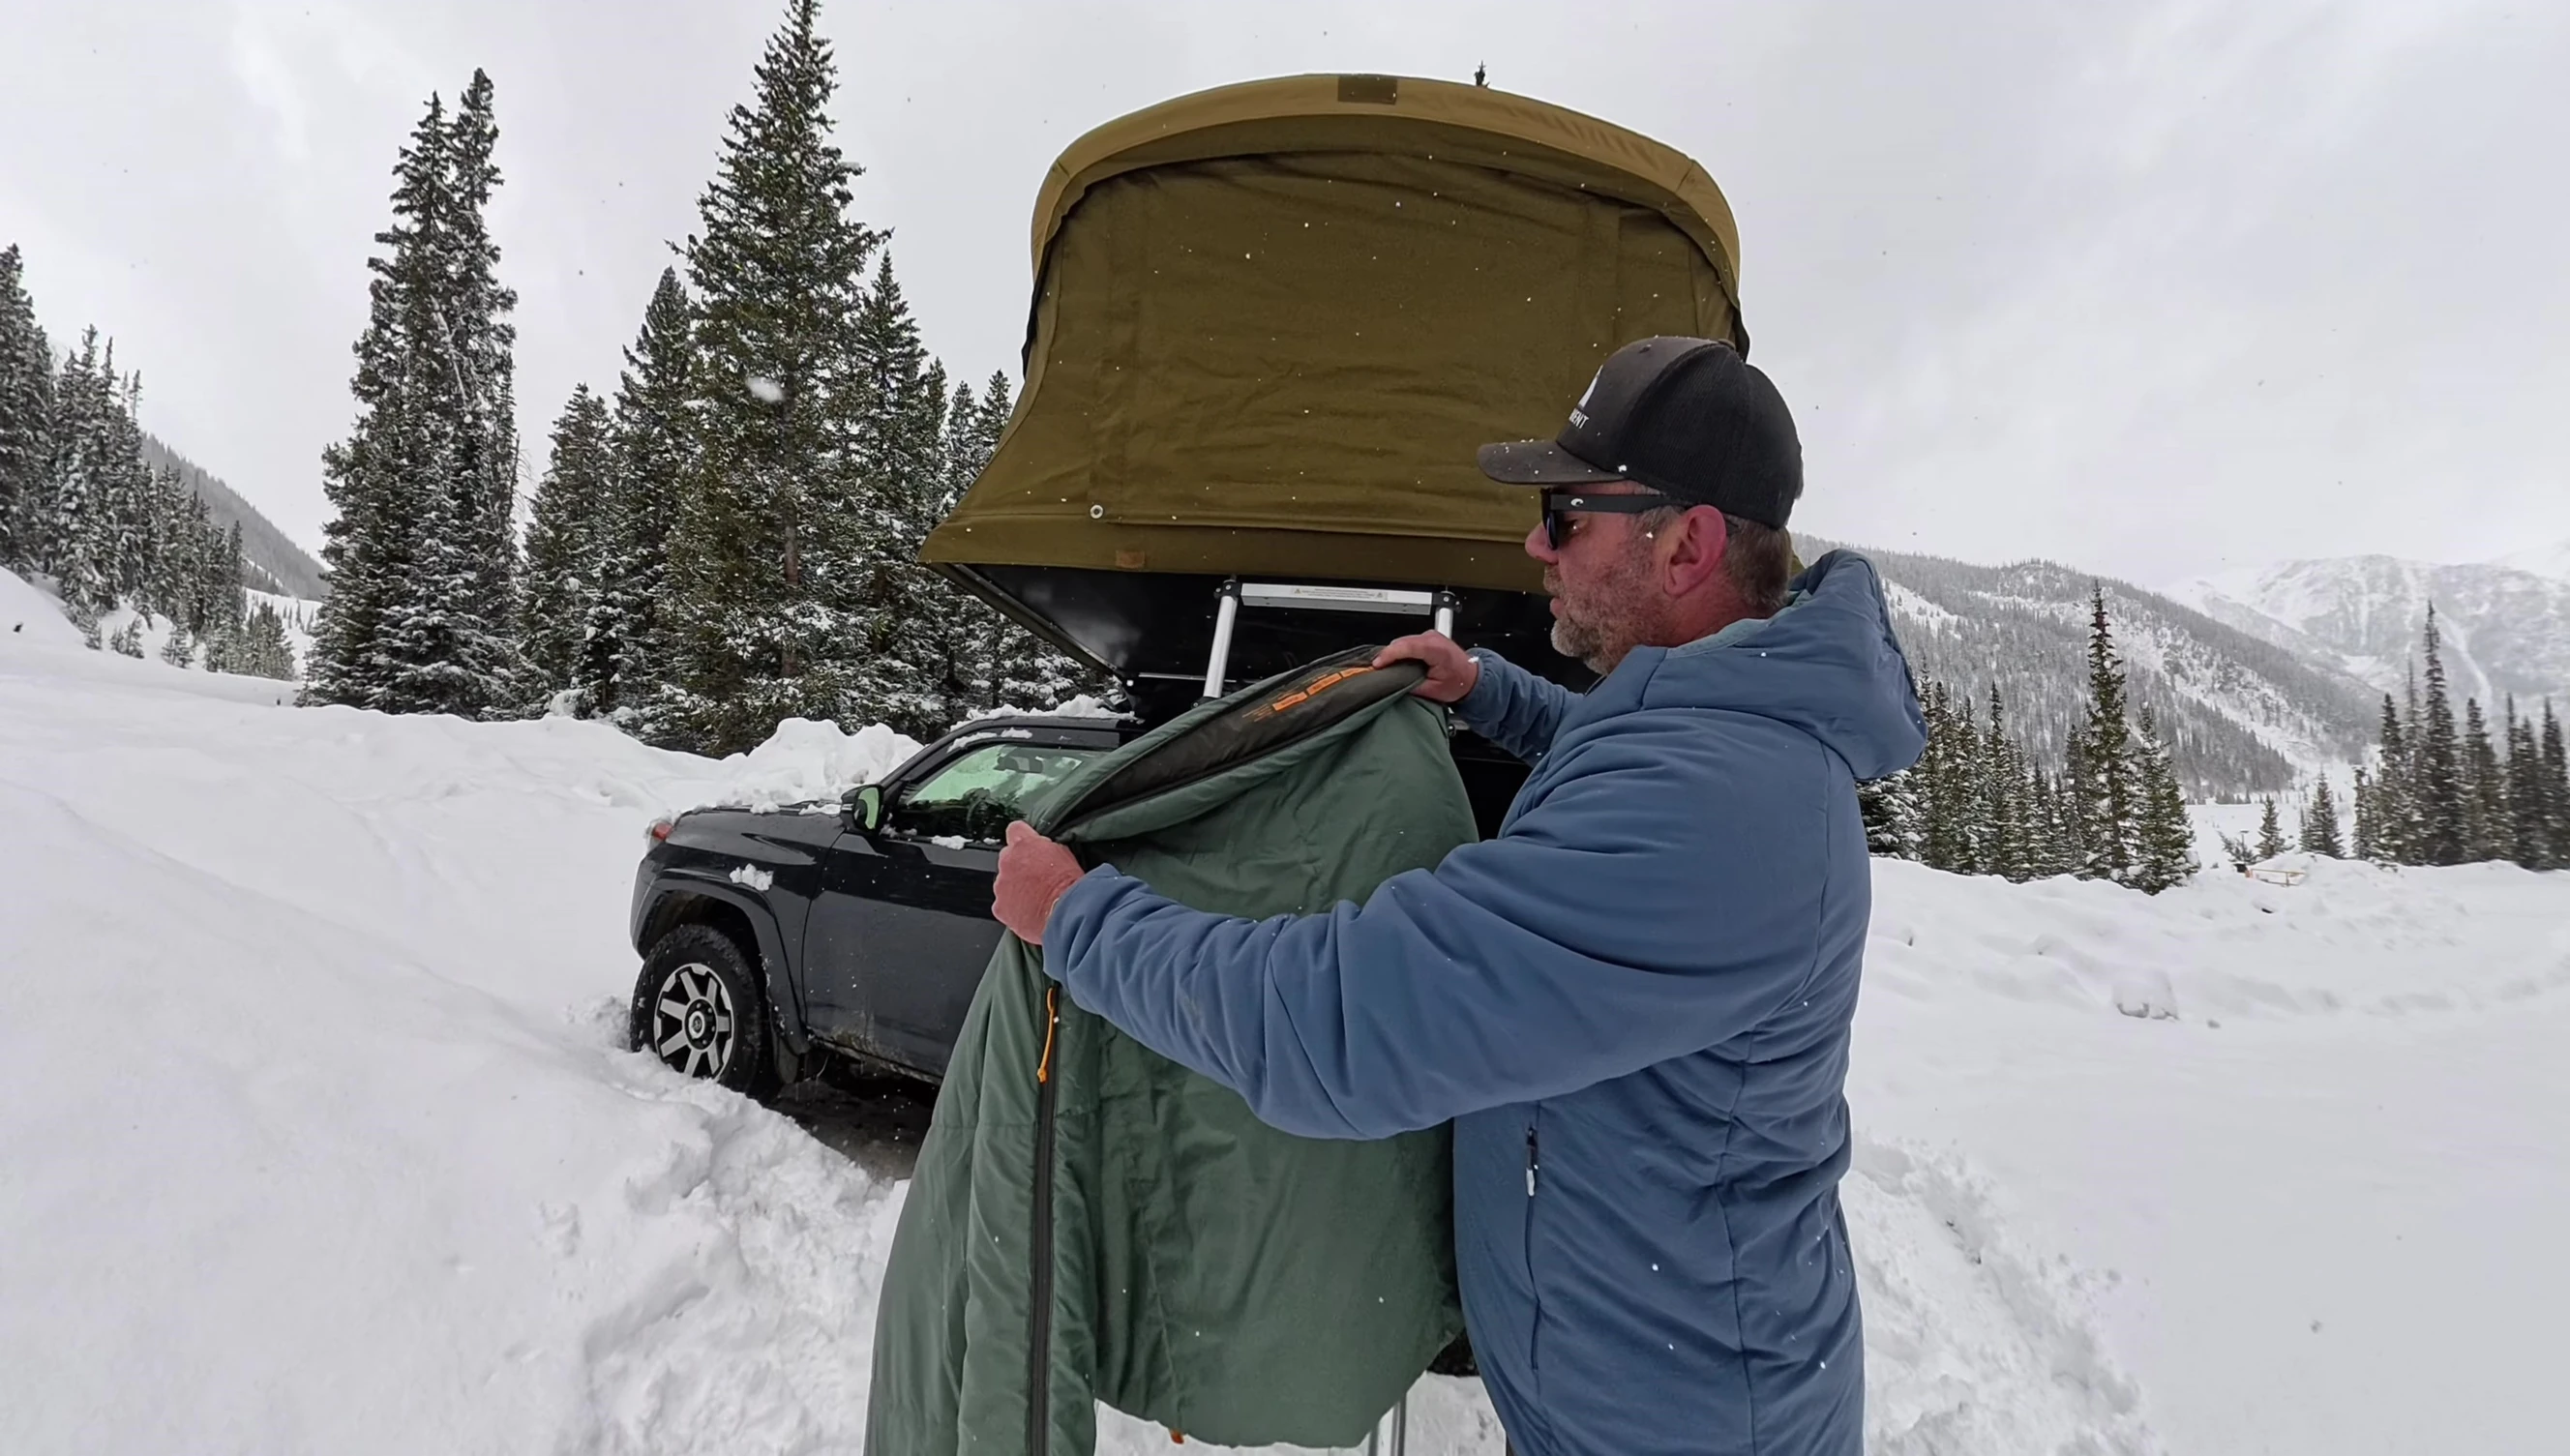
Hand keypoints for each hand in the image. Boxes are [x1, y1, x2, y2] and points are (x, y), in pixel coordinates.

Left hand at [994, 821, 1085, 944]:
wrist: (1066, 913)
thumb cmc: (1070, 885)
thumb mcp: (1064, 854)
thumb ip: (1046, 848)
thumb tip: (1044, 850)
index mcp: (1023, 844)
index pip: (1015, 829)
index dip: (1023, 837)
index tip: (1027, 845)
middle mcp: (1007, 861)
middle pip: (1008, 858)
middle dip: (1019, 866)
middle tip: (1037, 878)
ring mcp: (1001, 885)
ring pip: (1004, 882)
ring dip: (1015, 887)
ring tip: (1035, 898)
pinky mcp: (999, 906)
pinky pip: (1003, 904)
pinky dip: (1013, 908)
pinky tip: (1029, 911)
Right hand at [1372, 632, 1479, 703]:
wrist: (1472, 677)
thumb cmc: (1459, 682)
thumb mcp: (1434, 690)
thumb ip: (1413, 685)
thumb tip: (1395, 682)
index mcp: (1437, 650)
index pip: (1408, 646)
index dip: (1389, 654)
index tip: (1378, 664)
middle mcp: (1433, 638)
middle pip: (1402, 642)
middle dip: (1388, 655)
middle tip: (1378, 669)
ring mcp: (1430, 636)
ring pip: (1403, 641)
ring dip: (1394, 653)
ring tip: (1386, 667)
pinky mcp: (1427, 638)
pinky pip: (1408, 642)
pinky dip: (1400, 651)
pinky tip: (1397, 662)